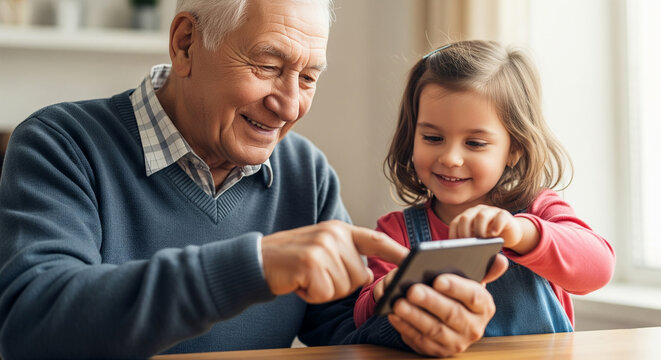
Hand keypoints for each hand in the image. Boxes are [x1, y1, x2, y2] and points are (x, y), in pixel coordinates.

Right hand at [261, 220, 408, 302]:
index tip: (414, 259)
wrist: (257, 260)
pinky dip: (311, 295)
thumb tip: (369, 272)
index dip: (396, 251)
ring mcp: (322, 248)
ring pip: (343, 287)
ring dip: (324, 290)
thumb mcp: (322, 248)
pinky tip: (299, 282)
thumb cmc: (291, 258)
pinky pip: (325, 293)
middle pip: (359, 276)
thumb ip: (347, 256)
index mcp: (339, 229)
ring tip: (306, 277)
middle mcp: (333, 235)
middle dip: (339, 284)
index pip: (375, 240)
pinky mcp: (310, 264)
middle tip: (315, 274)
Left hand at [387, 254, 507, 356]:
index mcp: (484, 306)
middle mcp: (474, 327)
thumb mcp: (473, 281)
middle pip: (452, 314)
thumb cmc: (459, 294)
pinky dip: (406, 328)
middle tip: (412, 289)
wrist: (453, 320)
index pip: (473, 296)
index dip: (456, 288)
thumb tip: (501, 258)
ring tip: (399, 302)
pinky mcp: (439, 352)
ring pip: (434, 330)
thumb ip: (485, 268)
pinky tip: (394, 316)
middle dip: (430, 301)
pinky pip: (420, 342)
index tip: (438, 279)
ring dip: (415, 316)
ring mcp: (456, 342)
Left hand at [448, 204, 538, 253]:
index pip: (455, 223)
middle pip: (465, 218)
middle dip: (463, 232)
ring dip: (479, 229)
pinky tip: (494, 235)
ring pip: (481, 215)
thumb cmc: (490, 240)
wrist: (510, 233)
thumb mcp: (478, 242)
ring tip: (481, 242)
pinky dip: (496, 225)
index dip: (454, 235)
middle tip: (467, 246)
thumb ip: (469, 247)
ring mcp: (490, 211)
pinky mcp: (504, 214)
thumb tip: (459, 259)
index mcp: (467, 217)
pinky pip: (500, 216)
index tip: (455, 248)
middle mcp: (476, 212)